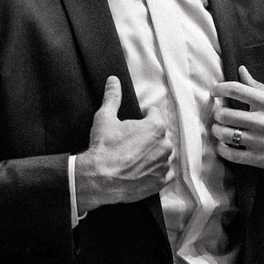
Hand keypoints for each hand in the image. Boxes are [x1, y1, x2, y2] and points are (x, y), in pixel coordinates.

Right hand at [72, 76, 173, 212]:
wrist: (99, 180)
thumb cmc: (103, 148)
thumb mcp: (104, 118)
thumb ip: (112, 97)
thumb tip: (113, 81)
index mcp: (155, 127)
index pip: (155, 113)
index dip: (143, 115)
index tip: (134, 121)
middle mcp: (165, 146)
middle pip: (160, 134)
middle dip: (148, 135)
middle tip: (131, 140)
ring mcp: (164, 165)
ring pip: (163, 153)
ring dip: (153, 152)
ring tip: (134, 156)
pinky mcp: (160, 182)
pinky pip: (164, 172)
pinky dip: (155, 170)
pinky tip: (140, 169)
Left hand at [209, 65, 263, 171]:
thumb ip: (259, 86)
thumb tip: (242, 71)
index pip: (235, 90)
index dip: (219, 89)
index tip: (216, 91)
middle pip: (225, 114)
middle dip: (217, 112)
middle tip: (219, 112)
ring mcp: (262, 142)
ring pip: (225, 134)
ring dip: (217, 130)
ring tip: (220, 128)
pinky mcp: (262, 159)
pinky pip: (232, 155)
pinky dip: (222, 149)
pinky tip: (224, 145)